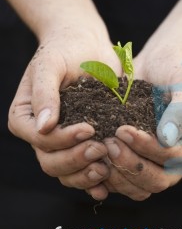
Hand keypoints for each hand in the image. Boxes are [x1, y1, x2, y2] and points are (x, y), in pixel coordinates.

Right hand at [8, 26, 120, 196]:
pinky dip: (94, 180)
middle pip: (51, 162)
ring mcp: (63, 141)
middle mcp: (41, 133)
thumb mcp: (51, 64)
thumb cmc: (66, 49)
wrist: (87, 45)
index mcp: (26, 117)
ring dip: (85, 174)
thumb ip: (45, 93)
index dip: (63, 140)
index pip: (39, 139)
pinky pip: (83, 170)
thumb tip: (43, 126)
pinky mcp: (83, 142)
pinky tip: (107, 183)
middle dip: (76, 159)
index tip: (89, 128)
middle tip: (101, 148)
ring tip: (106, 167)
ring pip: (66, 172)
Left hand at [98, 42, 181, 200]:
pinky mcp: (140, 160)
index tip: (125, 130)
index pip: (177, 158)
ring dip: (118, 173)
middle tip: (109, 143)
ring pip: (139, 187)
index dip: (150, 149)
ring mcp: (160, 163)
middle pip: (158, 180)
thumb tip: (167, 139)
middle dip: (131, 165)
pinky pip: (125, 180)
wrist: (160, 62)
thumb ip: (181, 110)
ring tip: (100, 146)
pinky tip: (94, 155)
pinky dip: (108, 174)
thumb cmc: (178, 67)